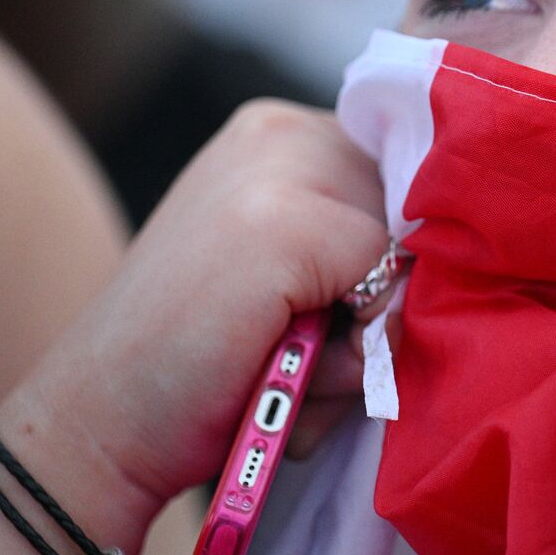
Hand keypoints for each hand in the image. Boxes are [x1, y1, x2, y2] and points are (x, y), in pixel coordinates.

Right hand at [16, 100, 388, 514]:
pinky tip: (284, 370)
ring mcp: (283, 169)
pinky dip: (354, 351)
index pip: (413, 180)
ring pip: (408, 256)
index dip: (397, 260)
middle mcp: (284, 130)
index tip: (342, 311)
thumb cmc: (208, 364)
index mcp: (283, 132)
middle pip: (419, 217)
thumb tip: (454, 255)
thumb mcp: (294, 278)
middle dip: (384, 299)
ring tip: (293, 366)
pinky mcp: (287, 224)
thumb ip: (366, 245)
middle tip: (303, 350)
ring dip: (371, 336)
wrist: (101, 424)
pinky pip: (388, 287)